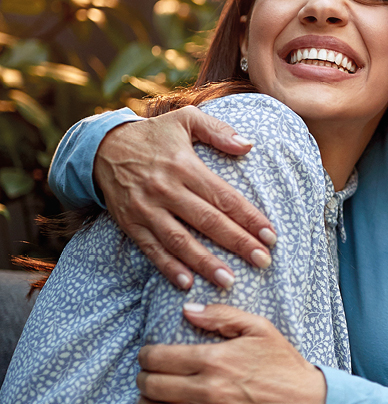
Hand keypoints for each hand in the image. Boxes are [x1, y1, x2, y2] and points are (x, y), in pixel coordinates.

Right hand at [95, 107, 276, 288]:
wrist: (102, 147)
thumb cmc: (154, 134)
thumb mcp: (186, 120)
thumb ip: (219, 131)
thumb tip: (249, 145)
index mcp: (185, 165)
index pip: (224, 196)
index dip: (249, 217)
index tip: (271, 235)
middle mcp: (166, 189)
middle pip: (208, 221)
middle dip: (237, 243)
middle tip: (263, 261)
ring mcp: (146, 208)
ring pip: (180, 240)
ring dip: (205, 263)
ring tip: (229, 281)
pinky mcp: (130, 223)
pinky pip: (151, 249)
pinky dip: (168, 267)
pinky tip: (187, 283)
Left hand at [136, 304, 326, 403]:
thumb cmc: (283, 364)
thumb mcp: (259, 328)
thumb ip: (222, 315)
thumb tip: (187, 310)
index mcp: (215, 359)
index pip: (160, 358)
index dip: (146, 356)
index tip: (147, 355)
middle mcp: (209, 390)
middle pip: (153, 386)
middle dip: (142, 379)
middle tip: (145, 376)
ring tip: (148, 399)